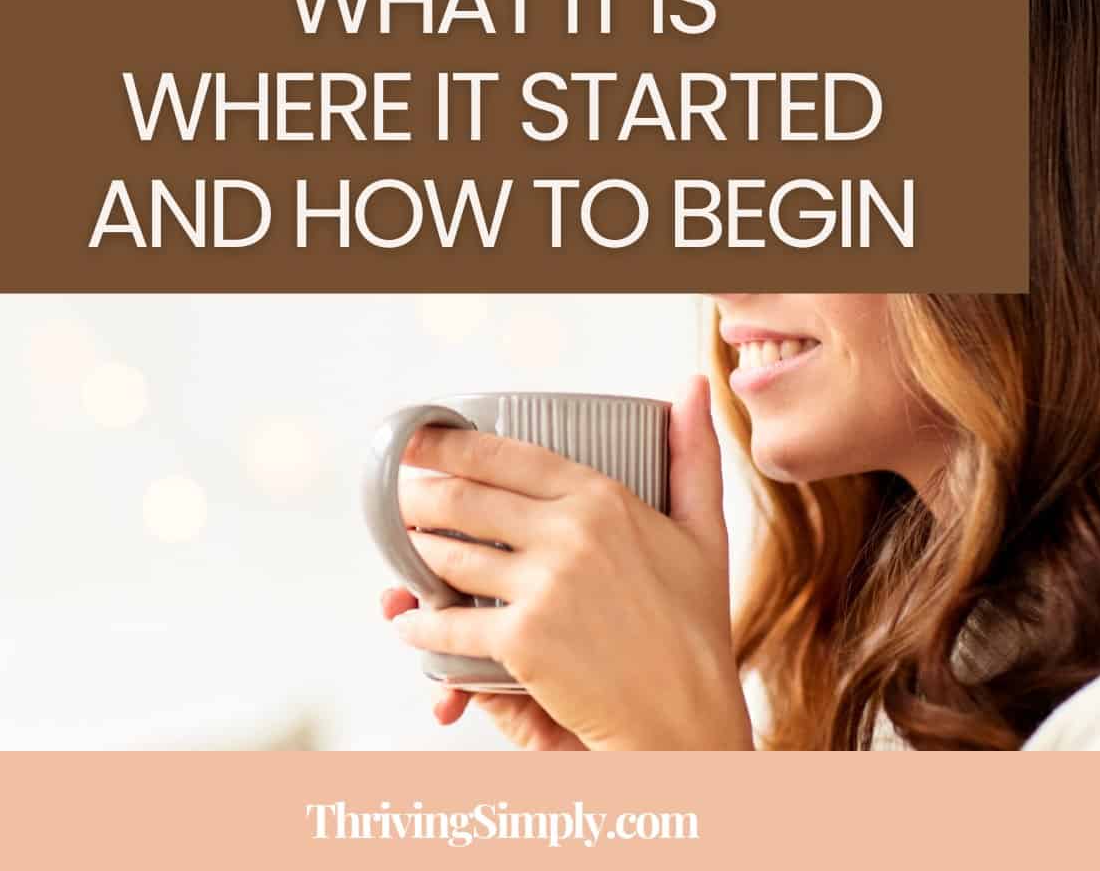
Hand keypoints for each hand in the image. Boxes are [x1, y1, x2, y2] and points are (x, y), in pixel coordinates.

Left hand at [385, 377, 752, 752]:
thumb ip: (693, 455)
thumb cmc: (697, 627)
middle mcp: (568, 532)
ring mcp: (544, 586)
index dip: (453, 444)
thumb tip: (694, 382)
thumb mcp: (704, 531)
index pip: (508, 456)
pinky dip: (420, 625)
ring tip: (399, 544)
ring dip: (414, 550)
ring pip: (452, 556)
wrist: (689, 716)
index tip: (420, 438)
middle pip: (467, 499)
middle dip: (419, 493)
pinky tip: (408, 621)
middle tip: (395, 491)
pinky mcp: (525, 640)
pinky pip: (452, 626)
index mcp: (602, 498)